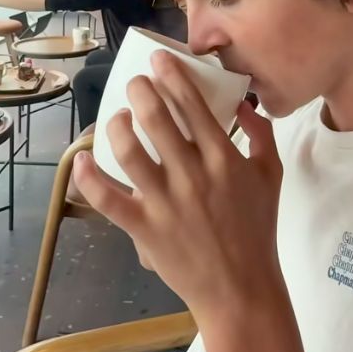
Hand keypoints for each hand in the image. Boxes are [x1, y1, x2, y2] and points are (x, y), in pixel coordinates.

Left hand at [71, 51, 285, 334]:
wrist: (242, 290)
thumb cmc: (256, 232)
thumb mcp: (271, 178)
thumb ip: (261, 136)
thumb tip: (242, 104)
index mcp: (223, 160)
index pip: (193, 106)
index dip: (172, 77)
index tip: (158, 61)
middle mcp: (192, 176)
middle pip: (156, 119)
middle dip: (140, 91)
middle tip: (135, 84)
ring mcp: (164, 202)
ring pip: (129, 151)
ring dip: (116, 126)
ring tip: (116, 117)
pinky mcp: (143, 228)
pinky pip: (107, 198)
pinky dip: (88, 177)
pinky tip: (81, 160)